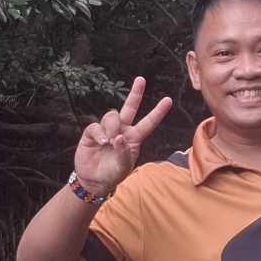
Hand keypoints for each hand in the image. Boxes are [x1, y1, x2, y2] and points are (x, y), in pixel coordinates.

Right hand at [74, 77, 172, 194]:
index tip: (168, 100)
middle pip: (130, 108)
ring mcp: (107, 130)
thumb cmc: (112, 174)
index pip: (148, 123)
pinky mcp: (92, 133)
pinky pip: (96, 126)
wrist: (94, 180)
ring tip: (108, 142)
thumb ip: (123, 153)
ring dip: (112, 127)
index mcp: (134, 138)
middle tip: (141, 79)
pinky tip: (101, 143)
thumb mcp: (122, 167)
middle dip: (135, 93)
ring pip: (112, 115)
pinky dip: (99, 133)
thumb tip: (119, 137)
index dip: (158, 112)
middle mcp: (122, 130)